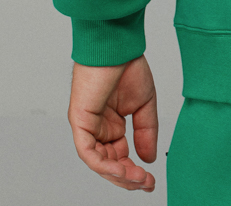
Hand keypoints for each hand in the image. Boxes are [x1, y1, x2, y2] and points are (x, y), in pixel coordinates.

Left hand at [67, 54, 157, 190]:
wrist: (117, 46)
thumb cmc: (127, 67)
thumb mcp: (144, 105)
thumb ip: (146, 132)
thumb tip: (149, 159)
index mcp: (112, 125)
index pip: (120, 157)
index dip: (134, 172)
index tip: (150, 181)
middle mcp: (98, 129)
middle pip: (109, 164)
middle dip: (127, 178)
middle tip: (145, 184)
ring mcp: (87, 126)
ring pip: (98, 162)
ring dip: (117, 174)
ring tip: (136, 178)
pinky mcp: (80, 121)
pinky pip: (87, 150)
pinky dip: (102, 163)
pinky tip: (120, 168)